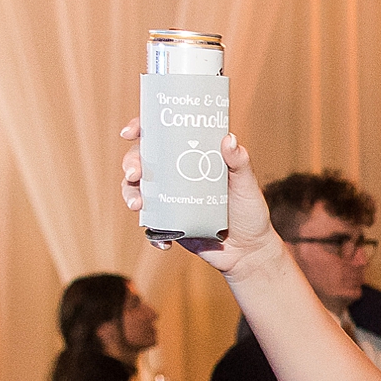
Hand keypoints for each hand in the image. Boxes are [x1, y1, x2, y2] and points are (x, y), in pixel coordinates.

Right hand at [120, 120, 278, 274]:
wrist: (248, 250)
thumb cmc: (250, 212)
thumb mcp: (247, 185)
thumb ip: (239, 163)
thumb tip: (228, 138)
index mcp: (193, 158)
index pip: (162, 137)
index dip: (142, 130)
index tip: (131, 132)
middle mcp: (177, 175)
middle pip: (143, 161)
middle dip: (131, 163)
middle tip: (134, 174)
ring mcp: (170, 199)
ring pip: (138, 190)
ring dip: (130, 194)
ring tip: (138, 205)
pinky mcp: (169, 224)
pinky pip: (151, 226)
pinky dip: (153, 234)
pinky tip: (164, 241)